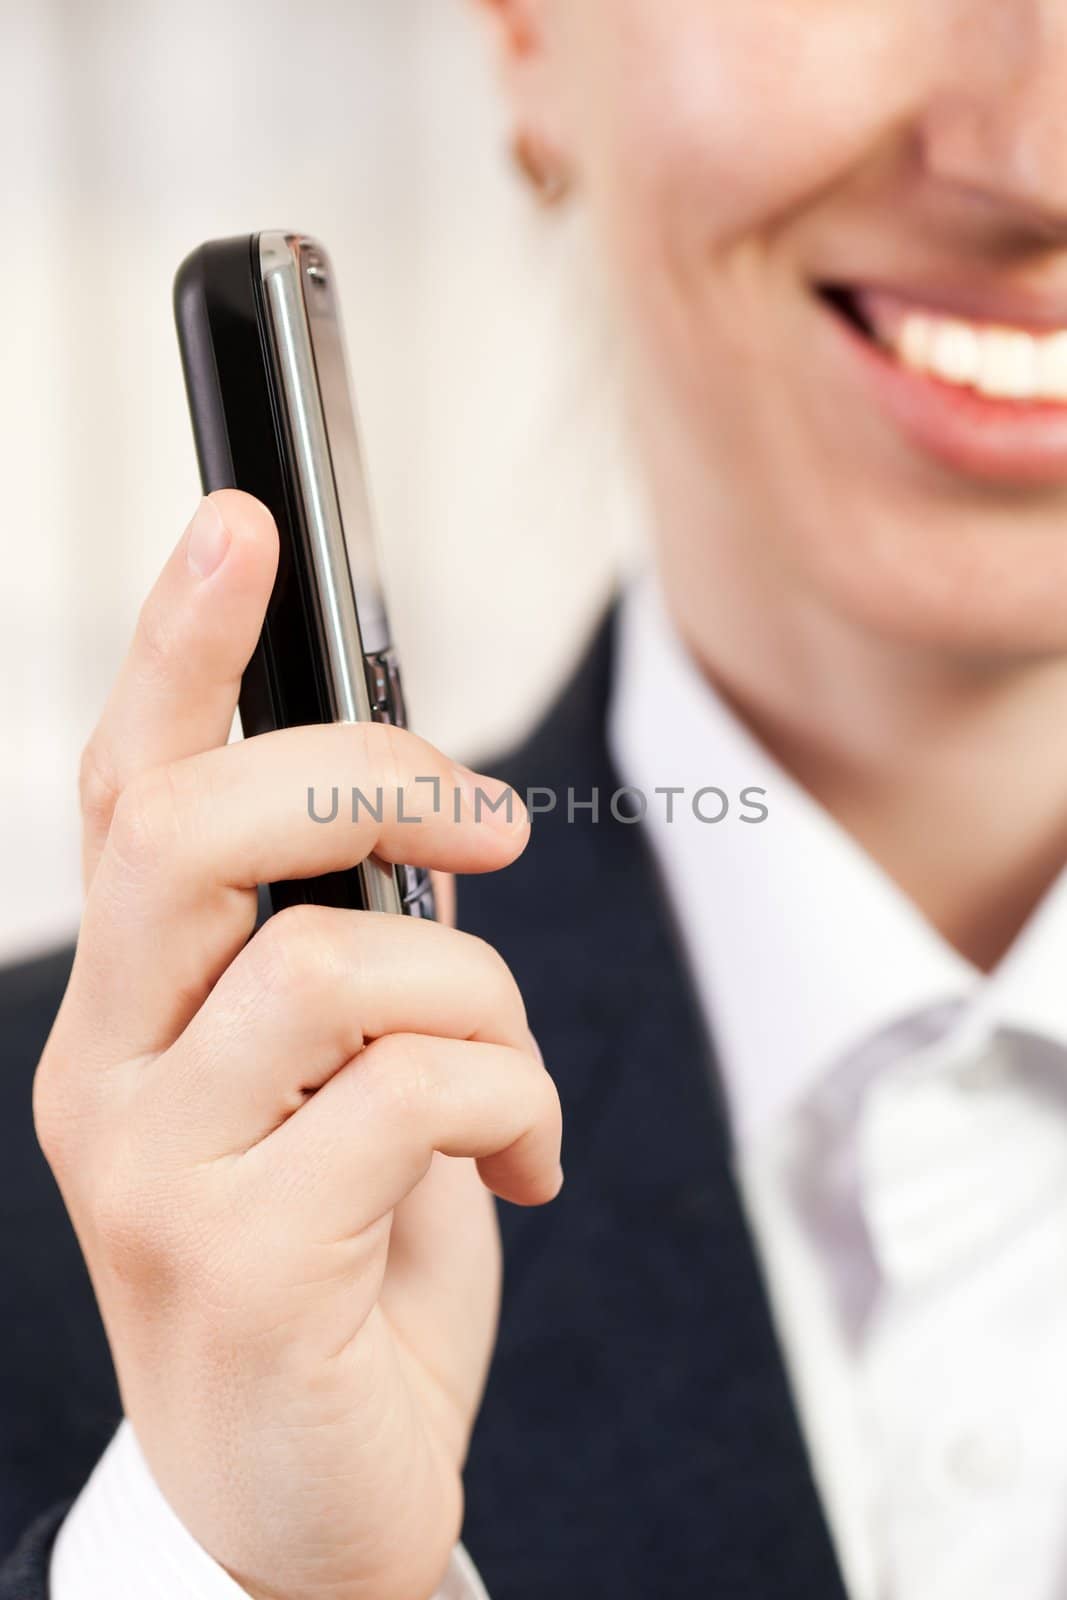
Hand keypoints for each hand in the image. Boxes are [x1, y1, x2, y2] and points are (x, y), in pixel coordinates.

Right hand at [34, 492, 562, 1599]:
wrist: (301, 1489)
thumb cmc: (338, 1250)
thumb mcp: (331, 1078)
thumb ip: (338, 946)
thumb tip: (421, 812)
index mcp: (130, 1006)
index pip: (127, 790)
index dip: (179, 647)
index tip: (241, 523)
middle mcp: (106, 1070)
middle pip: (193, 832)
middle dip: (369, 779)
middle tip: (490, 823)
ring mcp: (154, 1170)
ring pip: (340, 966)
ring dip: (482, 1000)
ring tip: (510, 1080)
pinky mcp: (243, 1261)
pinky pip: (421, 1092)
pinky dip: (517, 1104)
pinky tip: (528, 1168)